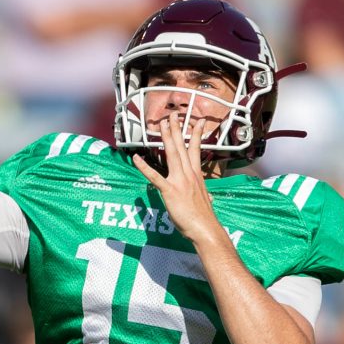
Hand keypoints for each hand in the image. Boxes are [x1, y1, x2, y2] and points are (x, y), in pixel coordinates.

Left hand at [135, 113, 219, 238]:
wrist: (205, 228)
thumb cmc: (203, 217)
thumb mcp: (205, 200)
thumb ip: (203, 193)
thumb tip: (207, 196)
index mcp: (196, 175)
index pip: (196, 150)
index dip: (196, 134)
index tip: (198, 122)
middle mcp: (189, 174)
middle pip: (182, 146)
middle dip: (177, 129)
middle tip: (173, 115)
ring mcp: (179, 181)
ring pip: (172, 154)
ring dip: (166, 138)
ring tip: (162, 124)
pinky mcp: (170, 191)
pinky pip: (155, 177)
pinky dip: (145, 167)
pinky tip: (137, 158)